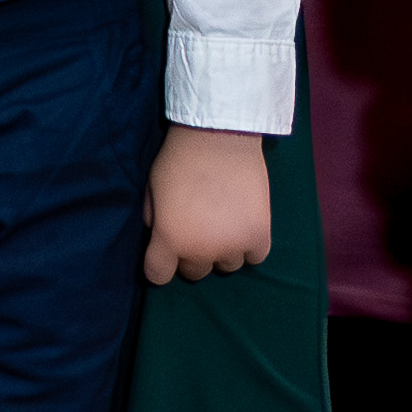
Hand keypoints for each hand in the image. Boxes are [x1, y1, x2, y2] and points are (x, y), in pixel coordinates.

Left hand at [144, 128, 269, 285]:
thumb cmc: (180, 159)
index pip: (158, 275)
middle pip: (195, 271)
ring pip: (226, 265)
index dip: (159, 263)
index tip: (165, 251)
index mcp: (170, 240)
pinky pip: (255, 257)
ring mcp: (233, 246)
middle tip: (198, 227)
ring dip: (223, 249)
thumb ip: (153, 219)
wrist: (219, 136)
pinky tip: (244, 226)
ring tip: (224, 223)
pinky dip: (250, 246)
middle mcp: (201, 251)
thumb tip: (159, 235)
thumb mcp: (152, 189)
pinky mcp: (259, 236)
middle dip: (192, 253)